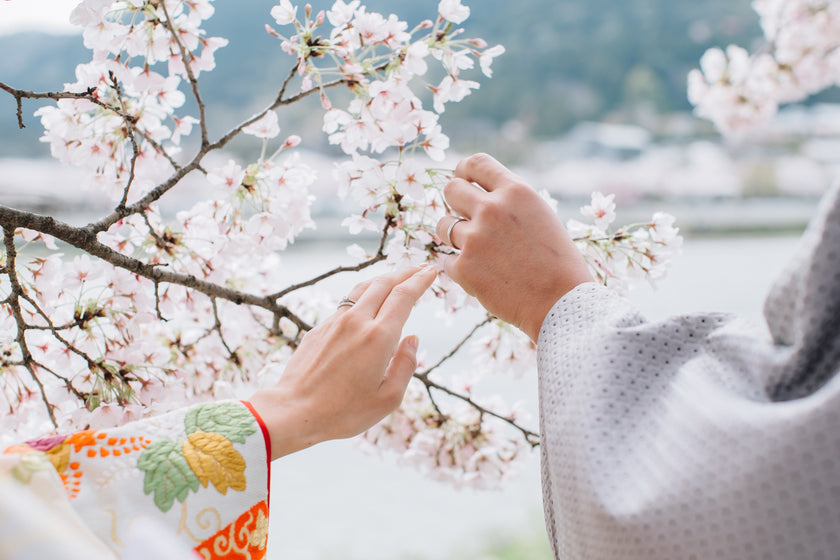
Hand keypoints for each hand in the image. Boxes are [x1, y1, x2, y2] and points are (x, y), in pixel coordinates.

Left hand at [248, 266, 436, 459]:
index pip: (404, 296)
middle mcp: (356, 322)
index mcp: (378, 338)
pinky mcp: (319, 329)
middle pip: (384, 283)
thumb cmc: (343, 412)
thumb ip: (406, 365)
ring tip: (396, 277)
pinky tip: (367, 301)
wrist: (294, 410)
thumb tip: (412, 339)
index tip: (431, 272)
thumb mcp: (388, 399)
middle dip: (406, 272)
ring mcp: (335, 322)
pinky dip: (363, 294)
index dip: (420, 280)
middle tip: (420, 268)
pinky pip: (346, 303)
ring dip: (383, 278)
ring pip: (363, 288)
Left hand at [436, 153, 591, 340]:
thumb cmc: (557, 262)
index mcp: (515, 191)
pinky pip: (447, 260)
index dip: (464, 171)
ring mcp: (474, 238)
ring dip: (455, 236)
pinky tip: (484, 276)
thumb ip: (509, 200)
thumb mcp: (540, 215)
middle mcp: (492, 209)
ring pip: (443, 226)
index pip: (475, 163)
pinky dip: (461, 269)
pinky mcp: (464, 268)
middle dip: (454, 202)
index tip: (463, 181)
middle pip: (451, 189)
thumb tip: (478, 192)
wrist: (562, 303)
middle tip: (465, 218)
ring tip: (479, 252)